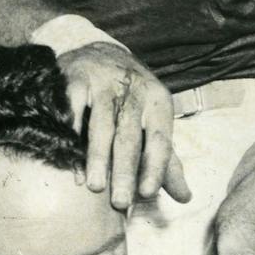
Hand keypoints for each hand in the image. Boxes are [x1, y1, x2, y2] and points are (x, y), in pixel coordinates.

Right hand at [58, 41, 185, 209]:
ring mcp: (103, 83)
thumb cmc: (130, 98)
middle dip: (124, 170)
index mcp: (158, 101)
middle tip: (120, 201)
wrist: (99, 52)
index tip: (147, 194)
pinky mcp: (76, 78)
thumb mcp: (153, 122)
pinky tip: (70, 158)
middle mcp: (133, 90)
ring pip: (100, 124)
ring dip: (97, 157)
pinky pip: (73, 110)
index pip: (159, 138)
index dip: (154, 167)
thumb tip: (185, 197)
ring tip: (94, 186)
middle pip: (129, 135)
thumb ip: (166, 161)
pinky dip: (71, 135)